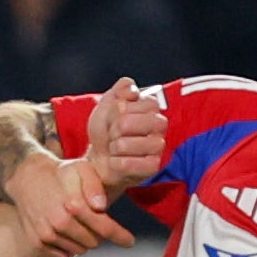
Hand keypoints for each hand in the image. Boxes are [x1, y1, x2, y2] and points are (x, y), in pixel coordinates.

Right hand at [4, 149, 134, 256]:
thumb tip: (101, 206)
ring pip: (80, 249)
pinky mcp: (39, 241)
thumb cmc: (61, 173)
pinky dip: (69, 246)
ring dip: (83, 240)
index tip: (129, 241)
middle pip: (94, 242)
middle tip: (94, 220)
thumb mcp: (82, 169)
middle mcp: (60, 222)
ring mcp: (48, 233)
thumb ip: (95, 186)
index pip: (105, 228)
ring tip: (78, 223)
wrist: (28, 179)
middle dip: (99, 234)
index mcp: (74, 204)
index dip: (120, 236)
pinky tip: (66, 230)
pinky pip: (63, 254)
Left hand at [80, 77, 165, 192]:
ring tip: (113, 149)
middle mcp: (159, 126)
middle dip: (118, 128)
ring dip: (117, 146)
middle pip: (142, 121)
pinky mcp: (153, 167)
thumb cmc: (105, 132)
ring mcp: (158, 147)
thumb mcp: (106, 105)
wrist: (97, 159)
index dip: (121, 110)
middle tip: (112, 135)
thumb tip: (132, 89)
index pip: (144, 102)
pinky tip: (114, 162)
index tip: (113, 117)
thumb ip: (119, 91)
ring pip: (138, 143)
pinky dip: (119, 163)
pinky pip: (137, 164)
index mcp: (150, 107)